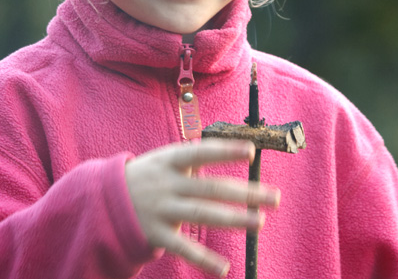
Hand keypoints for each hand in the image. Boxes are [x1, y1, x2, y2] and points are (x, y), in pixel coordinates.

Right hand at [125, 139, 279, 276]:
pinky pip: (183, 248)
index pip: (202, 152)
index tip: (251, 151)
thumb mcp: (165, 158)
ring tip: (260, 221)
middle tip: (274, 196)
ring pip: (202, 215)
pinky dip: (203, 259)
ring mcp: (162, 209)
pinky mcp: (156, 234)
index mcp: (170, 160)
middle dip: (244, 192)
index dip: (226, 151)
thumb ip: (194, 157)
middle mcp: (168, 183)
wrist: (106, 199)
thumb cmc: (148, 174)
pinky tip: (224, 269)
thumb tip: (231, 149)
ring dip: (233, 219)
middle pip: (211, 188)